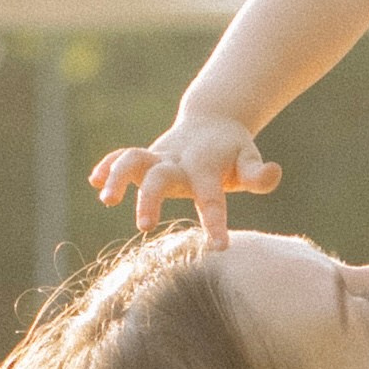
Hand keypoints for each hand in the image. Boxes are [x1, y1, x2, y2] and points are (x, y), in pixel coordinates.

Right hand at [90, 106, 282, 246]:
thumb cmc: (234, 152)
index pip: (212, 199)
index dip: (215, 222)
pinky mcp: (146, 157)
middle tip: (144, 227)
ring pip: (133, 160)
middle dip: (149, 199)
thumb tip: (274, 172)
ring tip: (105, 199)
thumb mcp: (250, 161)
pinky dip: (107, 166)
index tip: (219, 247)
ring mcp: (159, 158)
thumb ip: (259, 174)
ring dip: (116, 176)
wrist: (212, 121)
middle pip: (159, 177)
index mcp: (206, 169)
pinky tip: (94, 182)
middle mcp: (179, 162)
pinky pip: (121, 156)